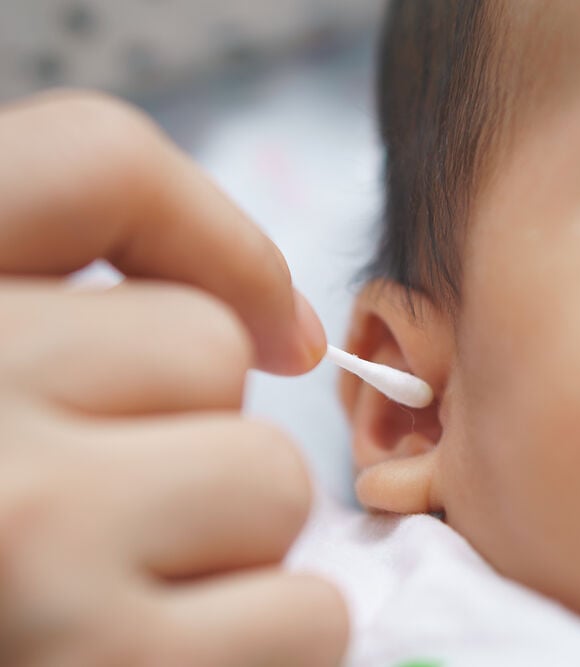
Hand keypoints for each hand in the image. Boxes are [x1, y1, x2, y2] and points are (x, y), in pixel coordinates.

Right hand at [0, 92, 345, 665]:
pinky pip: (308, 612)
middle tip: (102, 513)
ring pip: (271, 477)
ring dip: (231, 541)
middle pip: (205, 347)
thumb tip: (294, 336)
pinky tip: (162, 659)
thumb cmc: (6, 535)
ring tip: (127, 592)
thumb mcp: (9, 373)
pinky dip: (267, 641)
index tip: (258, 327)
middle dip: (193, 431)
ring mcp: (26, 537)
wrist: (5, 648)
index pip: (93, 162)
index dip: (210, 237)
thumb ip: (99, 310)